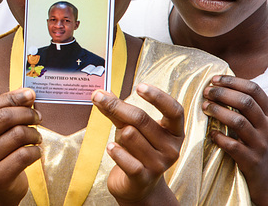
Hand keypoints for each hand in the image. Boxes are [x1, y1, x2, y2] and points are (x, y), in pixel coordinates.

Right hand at [0, 88, 41, 205]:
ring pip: (17, 134)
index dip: (11, 97)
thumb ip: (4, 111)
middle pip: (3, 118)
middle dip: (26, 113)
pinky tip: (35, 151)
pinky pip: (24, 154)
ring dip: (33, 133)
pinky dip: (35, 150)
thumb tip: (27, 95)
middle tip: (37, 116)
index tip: (29, 94)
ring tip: (36, 136)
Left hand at [92, 84, 182, 204]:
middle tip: (98, 96)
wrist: (138, 186)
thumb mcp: (131, 126)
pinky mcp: (144, 178)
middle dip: (116, 106)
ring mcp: (159, 165)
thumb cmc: (136, 150)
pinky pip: (126, 159)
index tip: (140, 86)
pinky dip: (115, 151)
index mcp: (174, 132)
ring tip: (119, 143)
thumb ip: (118, 110)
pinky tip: (111, 148)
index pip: (174, 110)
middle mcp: (171, 148)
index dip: (158, 97)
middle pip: (141, 119)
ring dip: (117, 134)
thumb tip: (99, 93)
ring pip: (129, 134)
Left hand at [202, 75, 267, 205]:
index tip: (214, 79)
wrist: (267, 181)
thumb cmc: (255, 147)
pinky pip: (234, 146)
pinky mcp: (251, 161)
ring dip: (218, 111)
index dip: (233, 81)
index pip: (254, 90)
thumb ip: (243, 108)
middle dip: (222, 93)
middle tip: (205, 92)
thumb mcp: (256, 125)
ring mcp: (261, 145)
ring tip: (204, 108)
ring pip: (239, 121)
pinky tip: (211, 133)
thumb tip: (219, 85)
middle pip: (246, 102)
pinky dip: (219, 137)